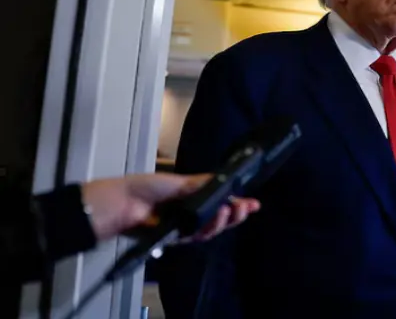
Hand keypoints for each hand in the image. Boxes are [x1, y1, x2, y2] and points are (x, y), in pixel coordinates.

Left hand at [81, 173, 260, 241]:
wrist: (119, 204)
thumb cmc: (142, 188)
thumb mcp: (176, 181)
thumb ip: (200, 183)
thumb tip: (222, 178)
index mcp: (190, 197)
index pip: (218, 202)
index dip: (236, 204)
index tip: (253, 202)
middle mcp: (189, 214)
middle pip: (219, 219)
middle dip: (235, 214)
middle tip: (245, 208)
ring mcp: (182, 228)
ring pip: (210, 230)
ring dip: (223, 221)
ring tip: (229, 210)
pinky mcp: (174, 239)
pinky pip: (195, 237)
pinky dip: (206, 229)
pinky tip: (214, 218)